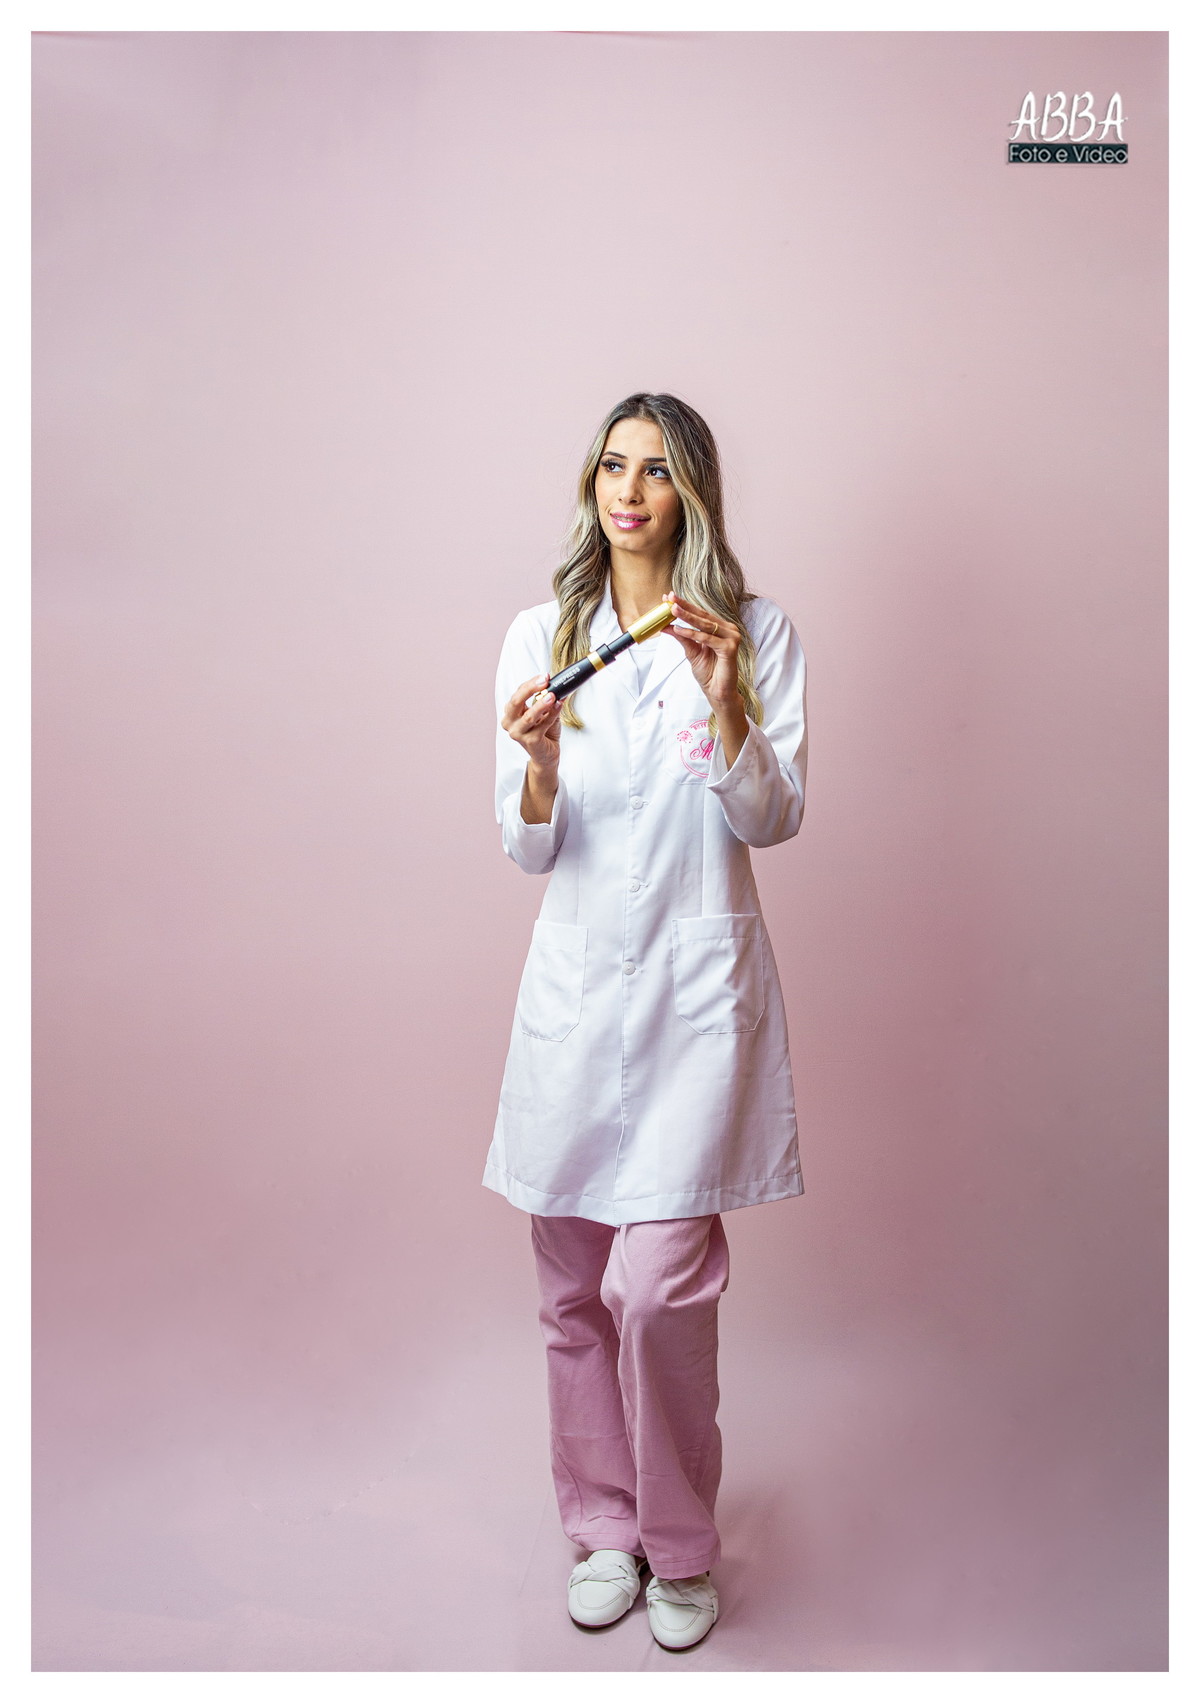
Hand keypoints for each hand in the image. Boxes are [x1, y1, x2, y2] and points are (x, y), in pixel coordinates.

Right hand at [502, 673, 562, 770]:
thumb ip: (547, 699)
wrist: (547, 754)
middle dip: (530, 689)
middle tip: (544, 681)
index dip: (530, 683)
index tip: (544, 676)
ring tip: (552, 695)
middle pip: (516, 702)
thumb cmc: (544, 731)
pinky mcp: (530, 742)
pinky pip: (542, 725)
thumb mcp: (544, 712)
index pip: (518, 693)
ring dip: (541, 704)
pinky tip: (559, 705)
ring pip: (529, 716)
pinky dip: (552, 714)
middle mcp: (510, 723)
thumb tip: (559, 685)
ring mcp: (518, 734)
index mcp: (510, 713)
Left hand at [668, 594, 741, 709]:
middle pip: (703, 616)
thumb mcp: (692, 651)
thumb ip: (682, 637)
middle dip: (684, 607)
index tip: (669, 597)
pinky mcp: (730, 648)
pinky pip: (707, 639)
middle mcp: (728, 630)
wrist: (718, 691)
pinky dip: (692, 634)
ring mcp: (731, 638)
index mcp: (720, 628)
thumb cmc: (709, 672)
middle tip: (670, 599)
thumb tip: (666, 626)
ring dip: (686, 617)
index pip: (700, 614)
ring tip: (672, 610)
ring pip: (705, 625)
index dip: (685, 605)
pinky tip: (679, 630)